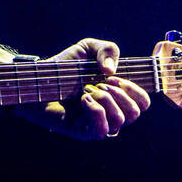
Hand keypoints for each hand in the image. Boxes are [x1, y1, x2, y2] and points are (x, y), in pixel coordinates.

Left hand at [17, 38, 150, 139]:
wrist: (38, 79)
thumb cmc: (64, 67)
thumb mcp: (89, 49)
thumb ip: (108, 49)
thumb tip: (112, 71)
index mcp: (117, 96)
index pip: (143, 103)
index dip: (135, 90)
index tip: (114, 77)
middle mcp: (110, 112)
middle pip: (135, 113)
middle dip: (119, 94)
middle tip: (99, 83)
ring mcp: (97, 124)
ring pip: (120, 120)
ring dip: (105, 99)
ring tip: (86, 90)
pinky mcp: (83, 132)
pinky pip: (102, 131)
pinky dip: (96, 111)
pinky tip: (83, 99)